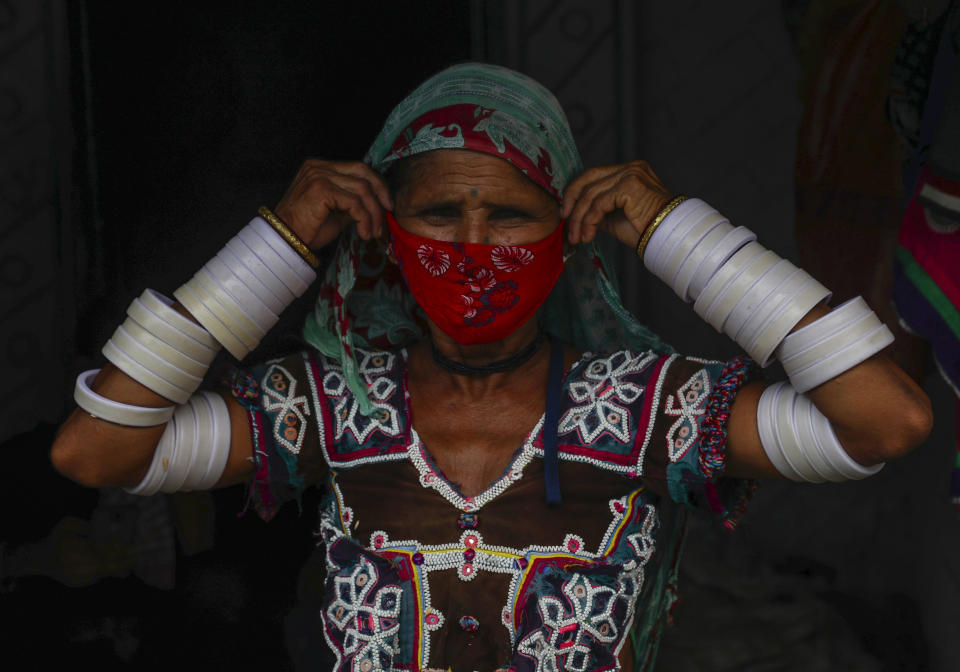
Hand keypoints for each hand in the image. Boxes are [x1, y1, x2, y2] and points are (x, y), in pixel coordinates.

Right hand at [274, 159, 392, 248]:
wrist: (285, 242)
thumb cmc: (307, 230)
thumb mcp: (336, 213)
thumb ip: (353, 203)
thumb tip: (377, 205)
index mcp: (321, 167)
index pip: (358, 168)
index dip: (377, 184)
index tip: (387, 205)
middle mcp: (319, 166)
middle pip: (363, 172)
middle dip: (381, 193)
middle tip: (388, 214)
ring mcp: (319, 175)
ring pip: (362, 189)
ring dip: (373, 213)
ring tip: (374, 232)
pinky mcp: (321, 189)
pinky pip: (354, 202)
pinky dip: (364, 219)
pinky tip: (364, 233)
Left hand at [561, 161, 671, 247]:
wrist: (668, 237)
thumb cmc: (645, 229)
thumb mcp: (614, 217)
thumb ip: (597, 209)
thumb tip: (575, 213)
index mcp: (628, 171)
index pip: (593, 175)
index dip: (575, 192)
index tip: (566, 212)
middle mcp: (630, 168)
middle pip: (588, 178)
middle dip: (572, 201)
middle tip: (565, 222)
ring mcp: (630, 173)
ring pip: (591, 194)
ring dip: (579, 219)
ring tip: (578, 237)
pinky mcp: (630, 185)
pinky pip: (599, 203)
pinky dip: (589, 221)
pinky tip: (589, 235)